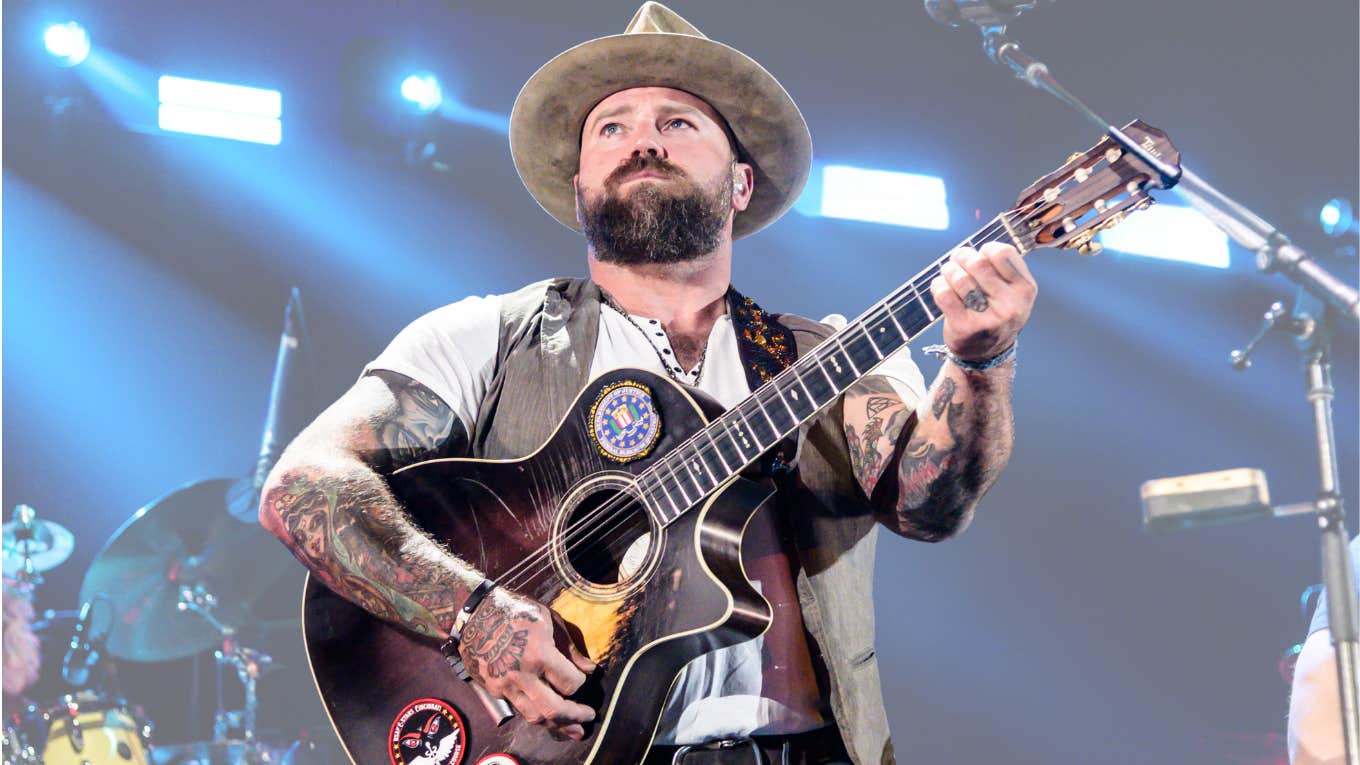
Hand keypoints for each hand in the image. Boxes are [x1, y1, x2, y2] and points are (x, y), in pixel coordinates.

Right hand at [458, 588, 596, 739]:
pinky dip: (536, 714)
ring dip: (556, 726)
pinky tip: (547, 716)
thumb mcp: (548, 619)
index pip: (569, 683)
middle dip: (574, 717)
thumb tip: (589, 669)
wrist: (472, 613)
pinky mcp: (493, 689)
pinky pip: (519, 709)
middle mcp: (521, 675)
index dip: (580, 682)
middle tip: (588, 718)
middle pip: (553, 709)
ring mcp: (505, 685)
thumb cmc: (515, 610)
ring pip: (534, 717)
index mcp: (539, 654)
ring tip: (572, 730)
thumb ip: (569, 648)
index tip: (583, 677)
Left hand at [930, 242, 1036, 362]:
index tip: (979, 255)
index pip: (1002, 253)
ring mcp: (988, 318)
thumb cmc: (996, 312)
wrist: (987, 354)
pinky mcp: (965, 328)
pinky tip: (940, 287)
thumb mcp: (1013, 292)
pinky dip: (938, 286)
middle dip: (961, 257)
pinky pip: (944, 294)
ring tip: (948, 273)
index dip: (985, 249)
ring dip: (948, 270)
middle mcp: (1010, 305)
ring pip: (959, 278)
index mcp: (1026, 290)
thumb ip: (1002, 268)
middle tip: (956, 260)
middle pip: (977, 263)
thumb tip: (975, 247)